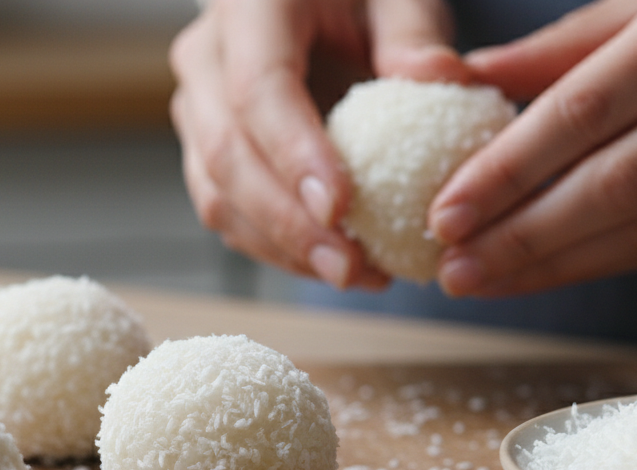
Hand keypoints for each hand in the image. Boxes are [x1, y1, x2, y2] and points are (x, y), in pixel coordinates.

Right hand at [169, 0, 472, 288]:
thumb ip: (414, 31)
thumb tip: (439, 80)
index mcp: (249, 7)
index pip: (258, 90)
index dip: (294, 155)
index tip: (340, 208)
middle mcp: (206, 59)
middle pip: (226, 155)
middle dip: (287, 224)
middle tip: (350, 268)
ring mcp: (197, 108)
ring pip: (217, 195)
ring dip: (282, 248)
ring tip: (356, 276)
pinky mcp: (205, 151)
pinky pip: (228, 212)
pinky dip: (278, 248)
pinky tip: (336, 265)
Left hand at [429, 0, 636, 297]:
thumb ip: (564, 45)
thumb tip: (465, 79)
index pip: (587, 110)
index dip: (510, 169)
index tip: (444, 211)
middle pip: (615, 183)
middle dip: (523, 235)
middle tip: (451, 267)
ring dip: (556, 265)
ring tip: (482, 280)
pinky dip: (608, 262)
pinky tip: (548, 274)